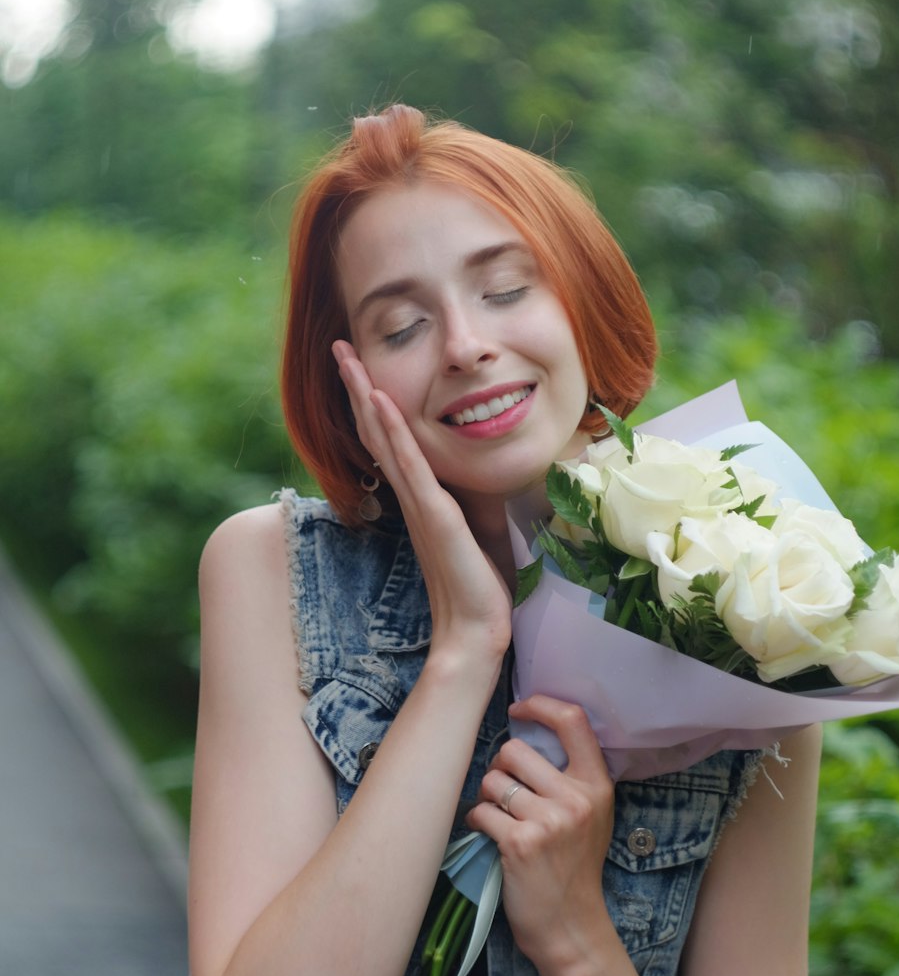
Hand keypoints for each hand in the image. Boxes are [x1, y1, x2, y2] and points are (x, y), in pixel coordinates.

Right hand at [332, 341, 511, 659]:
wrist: (477, 629)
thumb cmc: (480, 584)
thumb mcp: (479, 524)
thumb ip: (470, 496)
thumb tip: (481, 471)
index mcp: (420, 495)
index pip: (391, 439)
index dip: (373, 401)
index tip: (361, 364)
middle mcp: (411, 494)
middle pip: (376, 429)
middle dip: (358, 384)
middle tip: (339, 345)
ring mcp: (418, 503)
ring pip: (385, 438)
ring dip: (365, 393)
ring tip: (347, 357)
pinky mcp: (433, 514)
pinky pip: (409, 465)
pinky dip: (393, 431)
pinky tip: (379, 399)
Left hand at [465, 695, 615, 971]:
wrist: (569, 925)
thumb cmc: (573, 867)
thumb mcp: (591, 816)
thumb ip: (570, 777)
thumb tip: (527, 733)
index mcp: (597, 785)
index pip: (573, 720)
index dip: (540, 705)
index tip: (520, 709)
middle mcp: (576, 798)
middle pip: (515, 749)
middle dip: (500, 768)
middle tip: (505, 793)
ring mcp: (549, 821)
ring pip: (492, 780)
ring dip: (487, 798)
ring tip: (499, 819)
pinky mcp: (520, 842)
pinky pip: (481, 811)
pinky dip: (477, 822)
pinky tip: (489, 836)